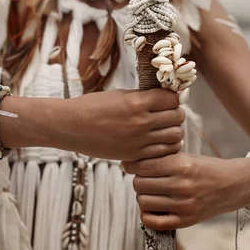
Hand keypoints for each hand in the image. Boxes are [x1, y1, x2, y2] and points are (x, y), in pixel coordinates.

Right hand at [49, 89, 184, 161]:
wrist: (71, 127)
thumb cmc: (92, 106)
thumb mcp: (119, 95)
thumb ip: (142, 97)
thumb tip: (162, 97)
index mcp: (136, 103)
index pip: (172, 99)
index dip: (173, 97)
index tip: (168, 98)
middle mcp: (141, 122)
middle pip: (177, 117)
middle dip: (176, 113)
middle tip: (168, 112)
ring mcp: (139, 141)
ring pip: (175, 136)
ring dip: (173, 130)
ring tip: (165, 127)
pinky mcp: (134, 155)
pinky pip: (163, 152)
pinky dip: (165, 146)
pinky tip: (158, 140)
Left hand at [123, 154, 249, 229]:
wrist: (233, 185)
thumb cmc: (205, 167)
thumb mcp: (185, 156)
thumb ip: (159, 158)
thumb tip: (128, 164)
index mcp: (182, 165)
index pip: (143, 166)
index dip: (133, 164)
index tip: (131, 164)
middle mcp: (183, 186)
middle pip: (140, 184)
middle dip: (138, 179)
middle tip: (143, 177)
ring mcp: (184, 206)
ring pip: (143, 201)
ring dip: (142, 195)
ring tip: (150, 190)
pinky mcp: (186, 221)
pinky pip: (154, 222)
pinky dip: (147, 214)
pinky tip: (152, 205)